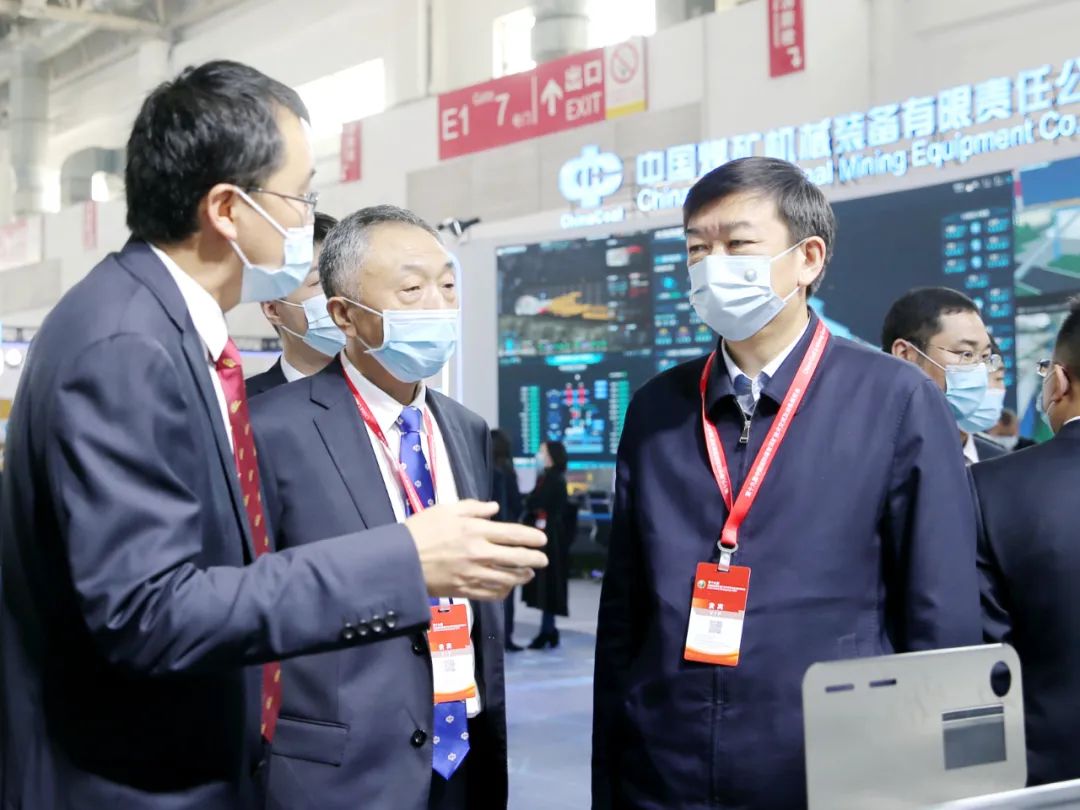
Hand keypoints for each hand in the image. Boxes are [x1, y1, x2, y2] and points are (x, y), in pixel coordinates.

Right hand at [405, 500, 547, 600]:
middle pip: (517, 558)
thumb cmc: (421, 530)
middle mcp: (479, 553)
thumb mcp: (446, 510)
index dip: (531, 537)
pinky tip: (506, 588)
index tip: (542, 540)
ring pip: (507, 578)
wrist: (400, 560)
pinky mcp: (465, 590)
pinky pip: (491, 593)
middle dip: (534, 559)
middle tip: (543, 560)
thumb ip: (473, 508)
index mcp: (476, 531)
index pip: (513, 534)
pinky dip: (503, 591)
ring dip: (522, 576)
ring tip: (528, 574)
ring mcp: (473, 574)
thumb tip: (494, 509)